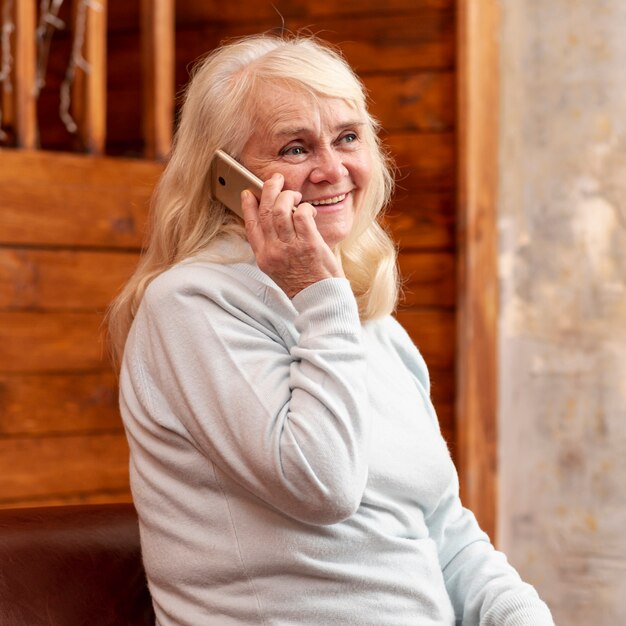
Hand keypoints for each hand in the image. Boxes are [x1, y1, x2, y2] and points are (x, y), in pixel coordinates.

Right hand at [241, 173, 344, 297]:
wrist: (319, 300)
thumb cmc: (303, 283)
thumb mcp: (278, 268)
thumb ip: (273, 246)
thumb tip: (275, 221)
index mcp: (263, 257)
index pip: (250, 225)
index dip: (248, 206)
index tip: (248, 193)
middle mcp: (273, 251)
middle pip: (265, 212)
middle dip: (269, 190)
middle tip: (276, 180)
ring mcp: (290, 247)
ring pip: (281, 209)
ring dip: (288, 196)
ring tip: (295, 195)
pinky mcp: (309, 244)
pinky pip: (302, 215)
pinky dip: (305, 207)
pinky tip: (309, 211)